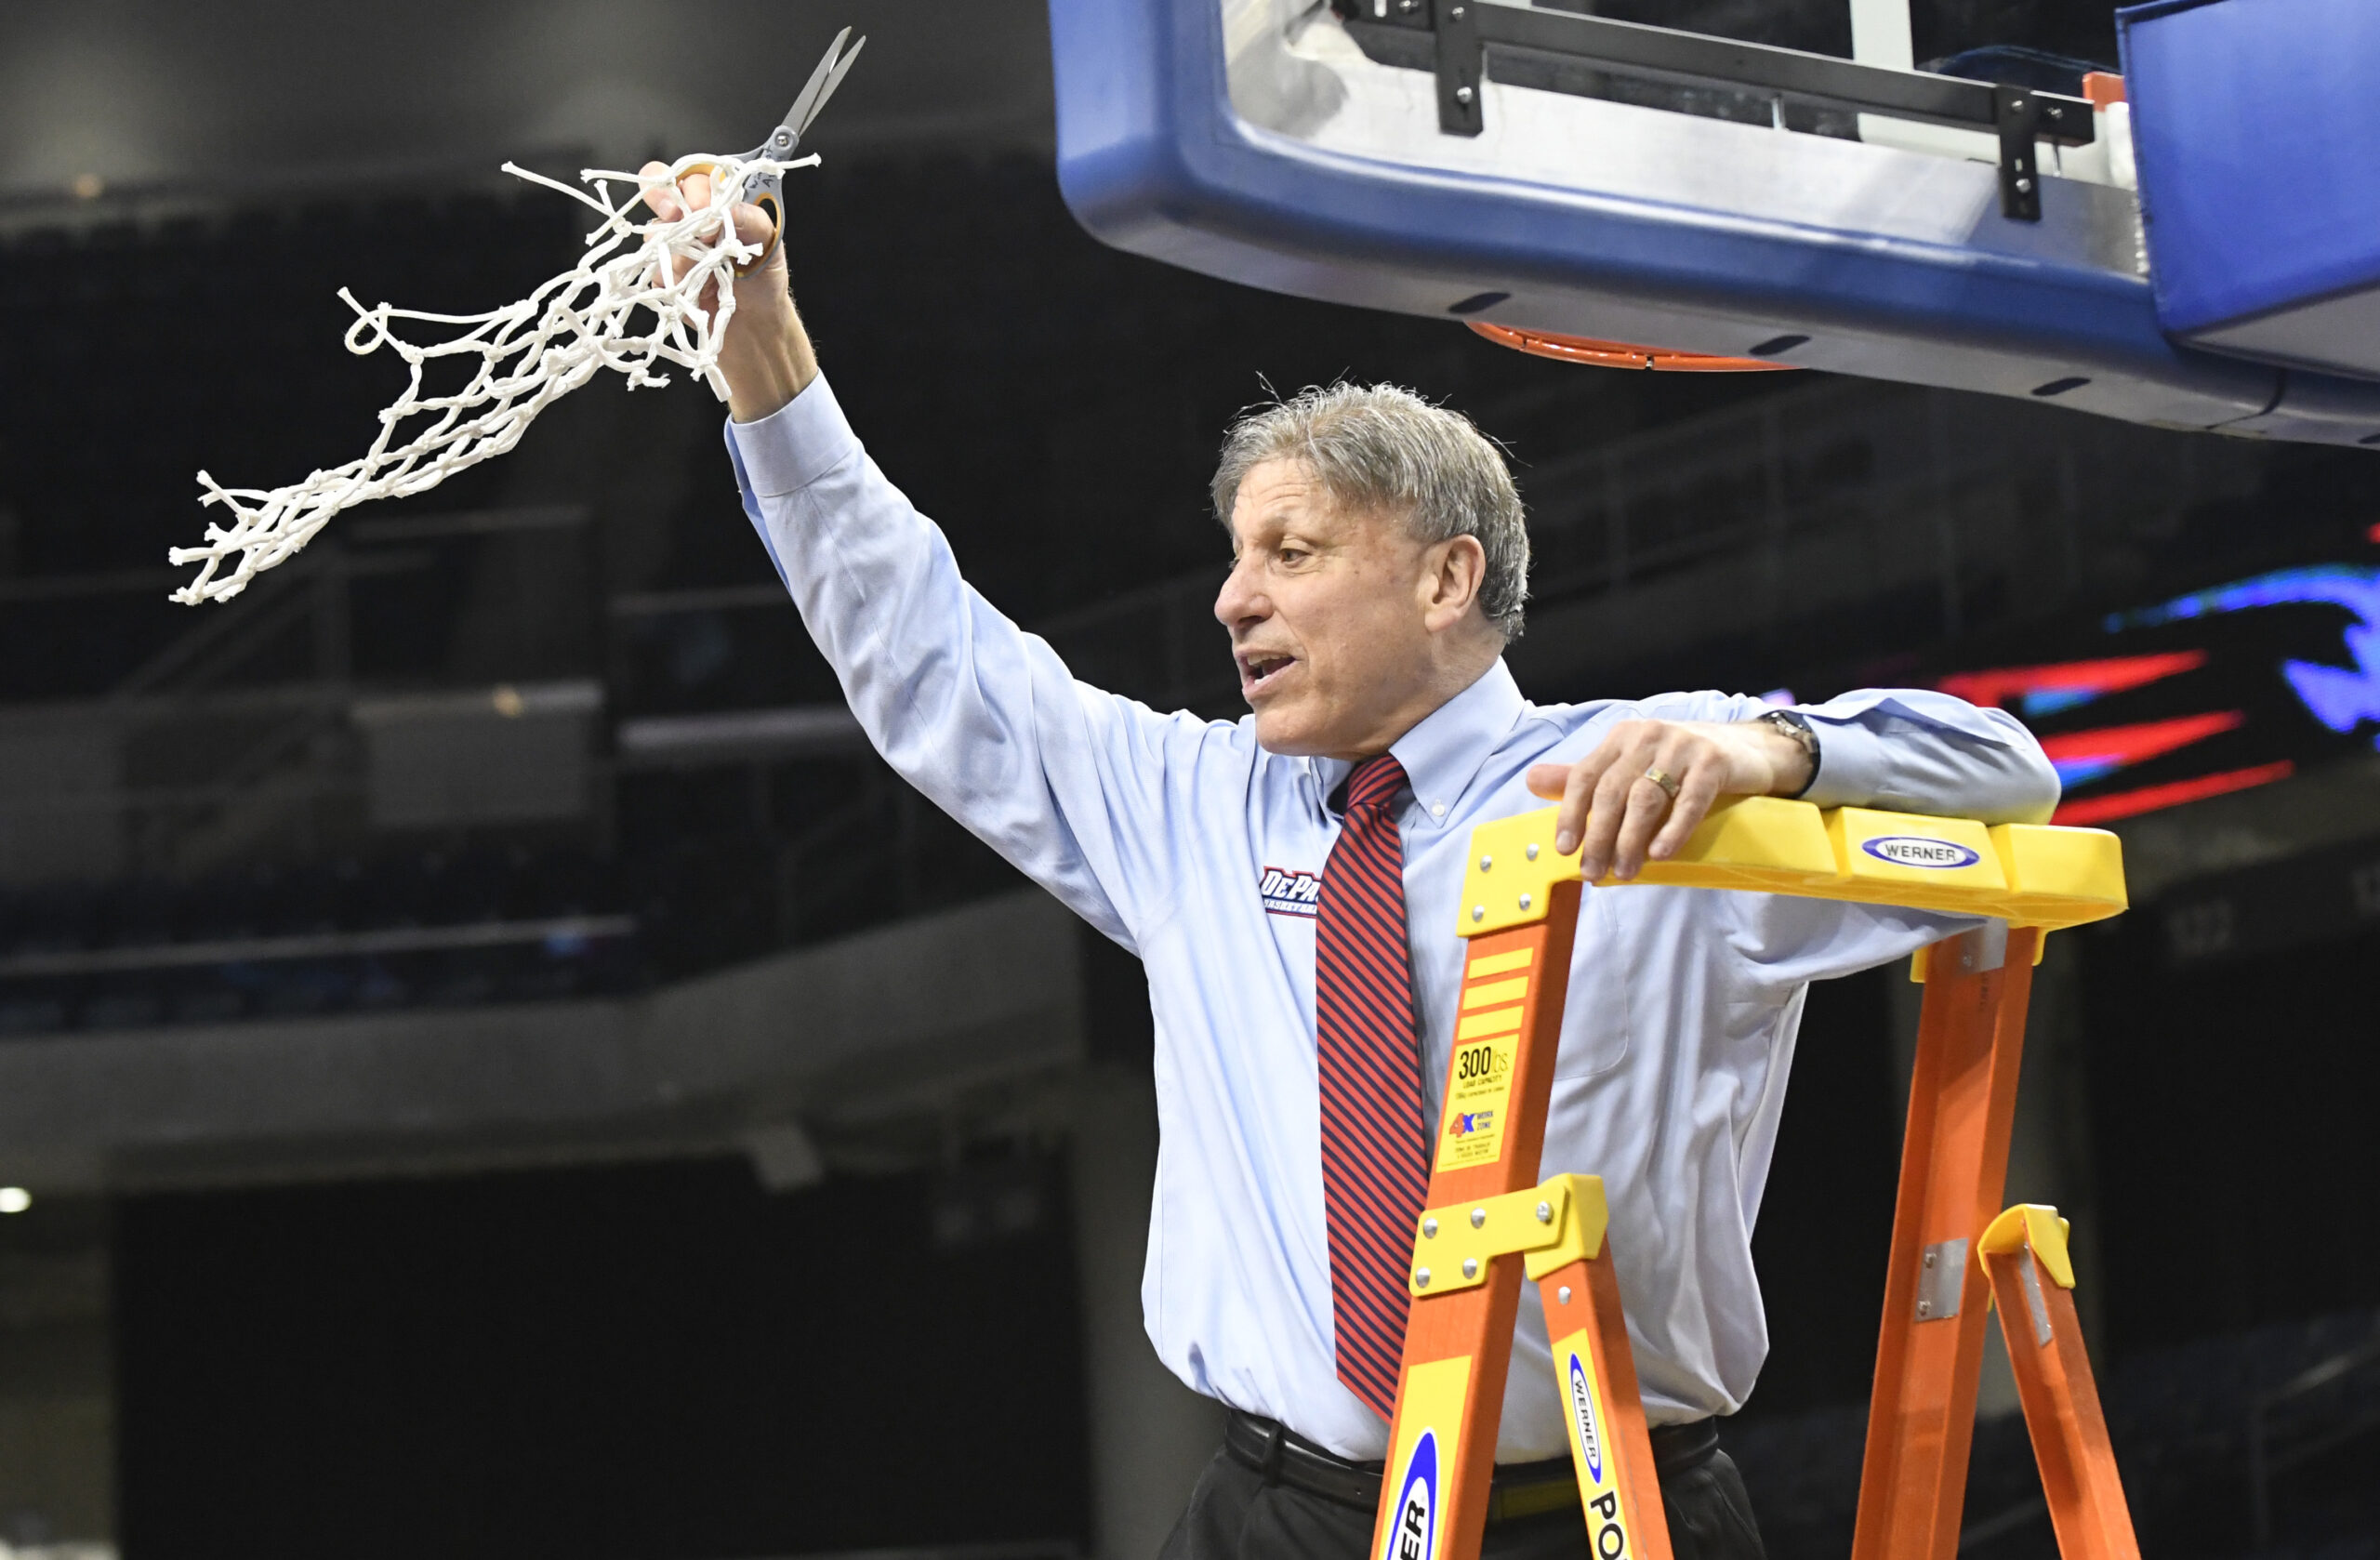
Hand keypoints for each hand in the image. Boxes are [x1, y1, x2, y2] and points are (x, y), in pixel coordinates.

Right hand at [637, 162, 818, 421]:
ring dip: (672, 247)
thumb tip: (722, 209)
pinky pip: (652, 267)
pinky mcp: (663, 273)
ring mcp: (673, 246)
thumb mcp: (768, 240)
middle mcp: (690, 219)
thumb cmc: (764, 278)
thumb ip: (749, 217)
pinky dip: (667, 275)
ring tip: (697, 267)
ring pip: (653, 231)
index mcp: (716, 202)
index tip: (704, 205)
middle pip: (659, 191)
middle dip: (663, 200)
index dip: (692, 185)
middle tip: (676, 217)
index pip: (693, 175)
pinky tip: (687, 286)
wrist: (754, 325)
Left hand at [1525, 719, 1813, 881]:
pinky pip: (1689, 801)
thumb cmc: (1681, 764)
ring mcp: (1682, 747)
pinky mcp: (1714, 762)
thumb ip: (1586, 776)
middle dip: (1599, 836)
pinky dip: (1672, 830)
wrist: (1749, 749)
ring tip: (1625, 873)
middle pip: (1613, 791)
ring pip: (1646, 798)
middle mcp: (1648, 736)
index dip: (1570, 813)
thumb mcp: (1632, 764)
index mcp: (1622, 738)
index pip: (1585, 775)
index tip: (1564, 849)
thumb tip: (1531, 780)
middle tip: (1593, 872)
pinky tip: (1660, 854)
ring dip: (1631, 840)